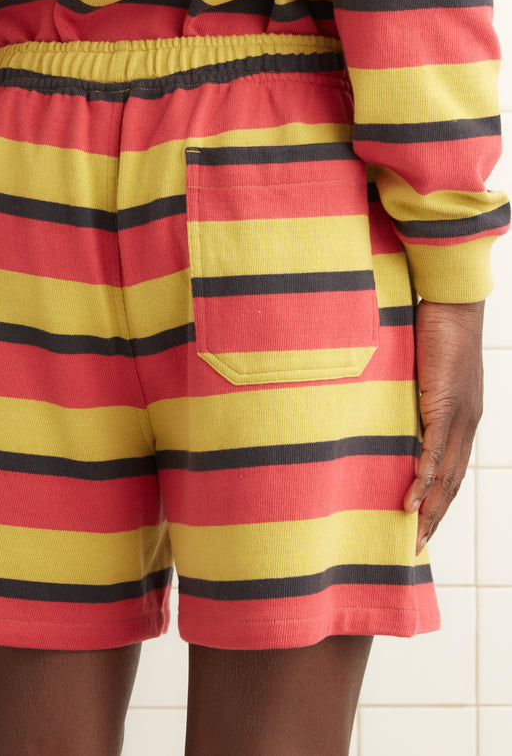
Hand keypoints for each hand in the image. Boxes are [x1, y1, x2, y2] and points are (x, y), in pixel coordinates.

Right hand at [403, 299, 483, 554]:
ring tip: (414, 535)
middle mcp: (466, 424)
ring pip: (446, 475)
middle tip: (417, 546)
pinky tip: (411, 500)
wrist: (453, 303)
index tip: (423, 524)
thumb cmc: (435, 331)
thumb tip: (383, 409)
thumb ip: (409, 396)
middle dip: (436, 517)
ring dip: (430, 508)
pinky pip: (433, 450)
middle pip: (451, 482)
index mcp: (462, 418)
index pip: (451, 470)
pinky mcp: (446, 406)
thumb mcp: (419, 372)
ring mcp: (459, 417)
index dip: (439, 500)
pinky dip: (423, 478)